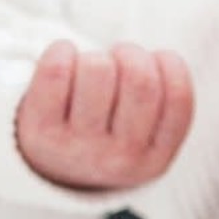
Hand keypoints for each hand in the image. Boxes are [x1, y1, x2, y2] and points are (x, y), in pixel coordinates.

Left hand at [14, 42, 194, 191]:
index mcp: (155, 159)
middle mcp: (118, 159)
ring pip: (98, 69)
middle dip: (131, 53)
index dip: (167, 63)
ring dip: (96, 56)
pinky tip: (64, 59)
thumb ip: (166, 99)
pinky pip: (57, 70)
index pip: (178, 95)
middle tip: (120, 58)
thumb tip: (163, 59)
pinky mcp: (41, 130)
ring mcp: (77, 147)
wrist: (50, 166)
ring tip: (91, 70)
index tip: (153, 62)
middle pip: (140, 78)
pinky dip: (62, 52)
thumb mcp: (148, 131)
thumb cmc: (109, 131)